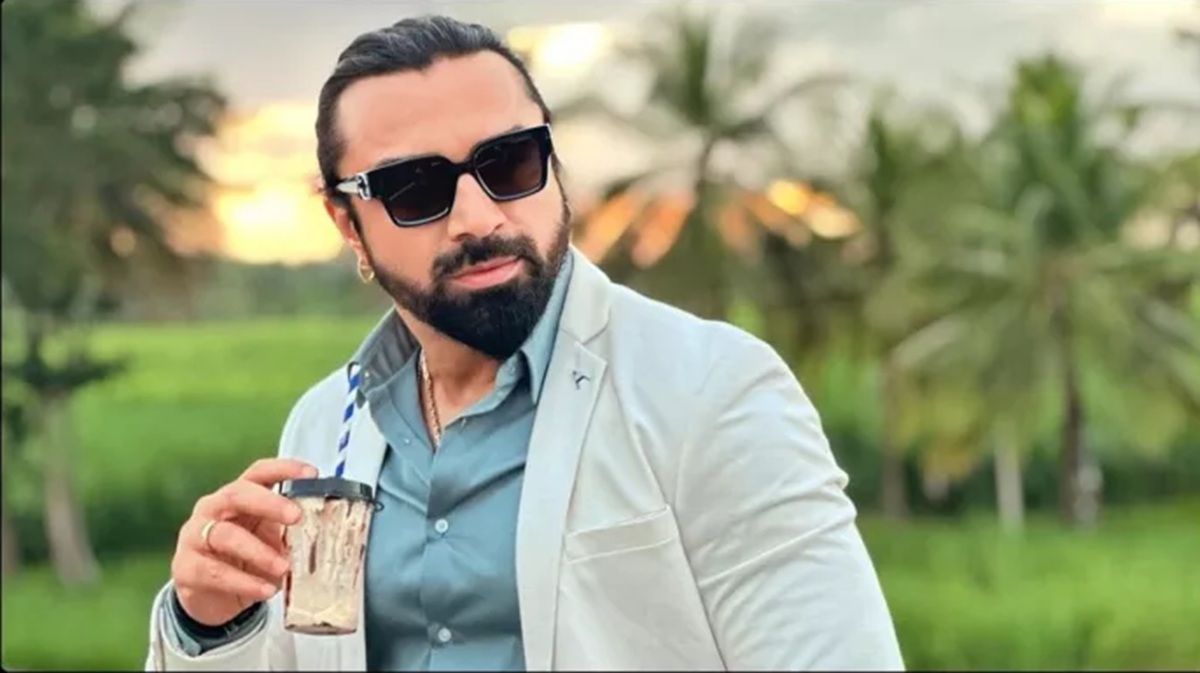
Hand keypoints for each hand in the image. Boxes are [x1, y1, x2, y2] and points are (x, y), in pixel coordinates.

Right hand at [171, 458, 316, 626]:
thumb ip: (289, 533)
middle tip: (296, 517)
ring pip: (224, 535)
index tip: (312, 473)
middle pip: (237, 495)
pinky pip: (215, 573)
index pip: (258, 473)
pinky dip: (244, 582)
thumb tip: (325, 531)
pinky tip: (266, 590)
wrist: (210, 599)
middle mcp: (212, 509)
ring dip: (258, 552)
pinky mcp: (186, 568)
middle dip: (269, 503)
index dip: (283, 469)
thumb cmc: (246, 560)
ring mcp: (195, 537)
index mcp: (237, 497)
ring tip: (284, 568)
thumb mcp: (270, 541)